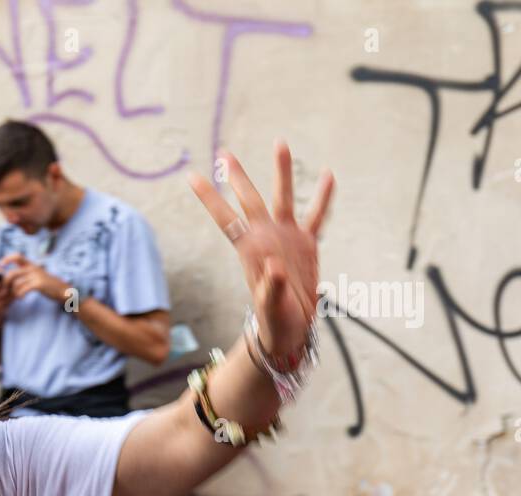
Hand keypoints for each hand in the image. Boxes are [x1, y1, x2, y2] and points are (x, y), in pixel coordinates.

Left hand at [0, 253, 69, 304]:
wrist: (63, 290)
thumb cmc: (47, 284)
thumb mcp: (36, 275)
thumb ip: (25, 273)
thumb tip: (9, 276)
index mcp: (31, 265)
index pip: (16, 256)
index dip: (6, 259)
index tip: (0, 266)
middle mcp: (32, 268)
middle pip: (11, 273)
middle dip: (5, 283)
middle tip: (5, 290)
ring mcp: (36, 275)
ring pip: (16, 283)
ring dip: (13, 291)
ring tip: (16, 295)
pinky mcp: (38, 284)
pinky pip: (22, 289)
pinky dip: (19, 295)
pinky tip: (22, 297)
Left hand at [187, 140, 333, 364]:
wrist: (289, 327)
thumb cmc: (274, 320)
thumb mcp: (271, 307)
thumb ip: (271, 287)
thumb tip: (274, 267)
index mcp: (251, 250)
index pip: (226, 218)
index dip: (210, 197)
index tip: (192, 176)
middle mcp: (266, 237)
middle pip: (249, 199)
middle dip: (237, 176)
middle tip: (223, 151)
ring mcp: (286, 237)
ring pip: (284, 197)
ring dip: (282, 171)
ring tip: (280, 142)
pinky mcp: (307, 244)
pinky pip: (317, 215)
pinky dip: (323, 196)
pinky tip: (328, 175)